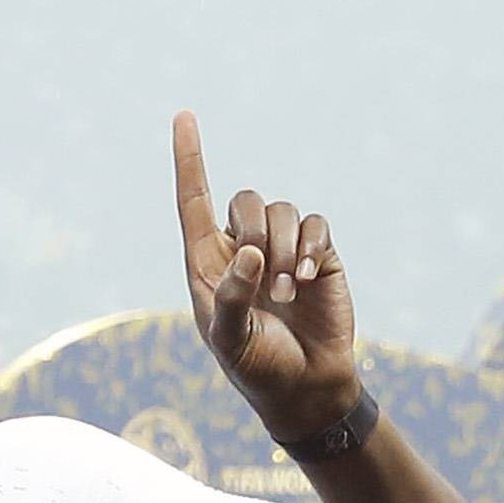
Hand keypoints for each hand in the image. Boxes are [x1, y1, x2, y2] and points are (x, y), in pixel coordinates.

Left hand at [171, 112, 363, 442]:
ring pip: (283, 209)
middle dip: (256, 230)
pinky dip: (313, 247)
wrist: (307, 386)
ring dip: (287, 249)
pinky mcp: (319, 254)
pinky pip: (317, 224)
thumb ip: (234, 297)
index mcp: (208, 263)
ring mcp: (282, 248)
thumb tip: (250, 251)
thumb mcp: (231, 340)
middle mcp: (243, 248)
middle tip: (267, 277)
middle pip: (243, 200)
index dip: (189, 158)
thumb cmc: (257, 366)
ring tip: (289, 293)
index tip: (183, 116)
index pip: (193, 201)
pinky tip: (310, 279)